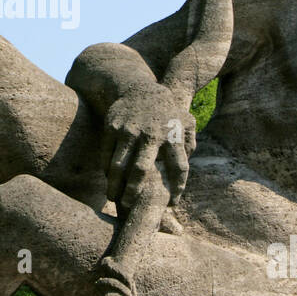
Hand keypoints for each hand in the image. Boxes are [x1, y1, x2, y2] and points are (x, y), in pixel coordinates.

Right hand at [99, 84, 196, 210]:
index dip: (178, 188)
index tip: (172, 204)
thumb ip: (190, 144)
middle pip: (141, 169)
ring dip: (114, 184)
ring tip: (113, 198)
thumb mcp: (185, 122)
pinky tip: (109, 179)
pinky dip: (106, 169)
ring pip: (119, 164)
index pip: (179, 167)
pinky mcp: (113, 127)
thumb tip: (184, 169)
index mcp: (173, 135)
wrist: (140, 89)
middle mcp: (151, 134)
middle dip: (134, 191)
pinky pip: (107, 153)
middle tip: (129, 206)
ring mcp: (130, 130)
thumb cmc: (166, 112)